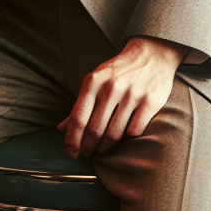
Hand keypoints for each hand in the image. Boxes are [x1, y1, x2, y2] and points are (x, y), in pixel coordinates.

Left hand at [58, 36, 186, 157]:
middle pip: (95, 129)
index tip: (71, 153)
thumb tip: (60, 129)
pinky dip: (127, 139)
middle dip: (88, 147)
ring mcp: (131, 94)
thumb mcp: (94, 82)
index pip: (78, 117)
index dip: (72, 139)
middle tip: (87, 155)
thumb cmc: (117, 72)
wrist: (150, 54)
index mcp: (93, 82)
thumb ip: (79, 106)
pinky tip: (123, 139)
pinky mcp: (150, 101)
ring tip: (103, 151)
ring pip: (114, 133)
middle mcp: (111, 88)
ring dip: (106, 147)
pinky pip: (135, 130)